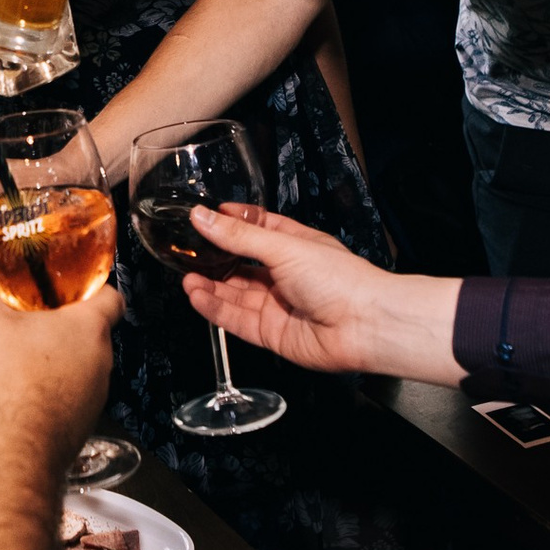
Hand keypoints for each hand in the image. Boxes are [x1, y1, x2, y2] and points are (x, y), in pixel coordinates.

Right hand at [0, 212, 119, 463]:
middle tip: (37, 314)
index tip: (73, 283)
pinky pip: (73, 399)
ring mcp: (94, 397)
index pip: (110, 295)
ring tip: (25, 353)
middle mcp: (100, 361)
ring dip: (62, 359)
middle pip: (94, 332)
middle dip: (68, 323)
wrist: (14, 452)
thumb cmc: (5, 384)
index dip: (94, 286)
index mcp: (86, 327)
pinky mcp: (80, 426)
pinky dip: (55, 391)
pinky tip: (22, 392)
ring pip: (84, 367)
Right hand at [179, 204, 409, 374]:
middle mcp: (286, 275)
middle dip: (214, 259)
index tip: (206, 216)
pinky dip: (216, 308)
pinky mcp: (272, 333)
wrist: (363, 326)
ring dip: (210, 285)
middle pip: (241, 265)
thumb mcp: (283, 246)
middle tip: (186, 252)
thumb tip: (203, 217)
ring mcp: (278, 305)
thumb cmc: (339, 279)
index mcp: (295, 245)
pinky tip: (198, 296)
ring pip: (235, 294)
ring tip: (185, 276)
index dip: (234, 222)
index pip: (259, 228)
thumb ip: (239, 236)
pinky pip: (237, 320)